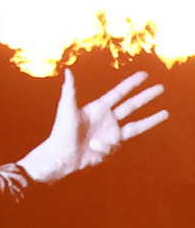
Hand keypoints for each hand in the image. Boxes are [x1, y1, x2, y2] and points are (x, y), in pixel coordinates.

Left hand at [18, 68, 167, 183]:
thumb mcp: (66, 109)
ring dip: (151, 120)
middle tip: (161, 88)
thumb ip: (70, 90)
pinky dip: (105, 147)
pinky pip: (115, 146)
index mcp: (98, 108)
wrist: (61, 156)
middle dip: (146, 97)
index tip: (144, 75)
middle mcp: (107, 119)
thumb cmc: (61, 132)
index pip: (119, 93)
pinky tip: (93, 148)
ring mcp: (111, 133)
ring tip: (166, 113)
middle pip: (132, 105)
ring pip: (136, 125)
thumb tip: (68, 71)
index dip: (131, 84)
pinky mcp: (111, 147)